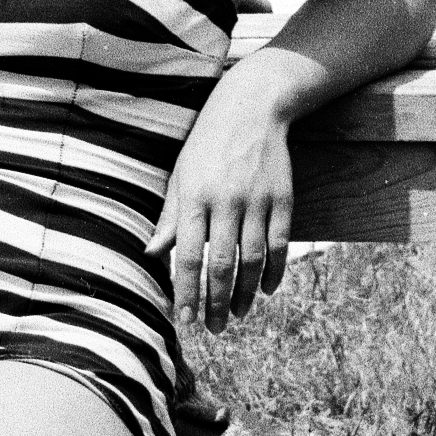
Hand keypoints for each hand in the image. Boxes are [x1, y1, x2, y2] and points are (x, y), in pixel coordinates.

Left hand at [156, 83, 298, 328]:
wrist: (252, 107)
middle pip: (222, 266)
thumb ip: (170, 217)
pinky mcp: (284, 199)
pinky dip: (274, 272)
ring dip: (246, 294)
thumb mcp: (181, 175)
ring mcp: (258, 201)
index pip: (187, 257)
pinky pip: (281, 245)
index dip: (186, 293)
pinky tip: (267, 290)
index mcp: (194, 198)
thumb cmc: (207, 144)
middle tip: (215, 328)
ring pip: (253, 260)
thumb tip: (152, 254)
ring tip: (238, 314)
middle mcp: (226, 202)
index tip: (184, 319)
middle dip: (217, 303)